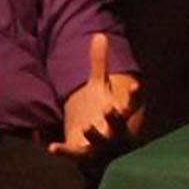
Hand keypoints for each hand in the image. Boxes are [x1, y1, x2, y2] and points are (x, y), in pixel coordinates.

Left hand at [49, 33, 142, 161]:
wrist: (99, 149)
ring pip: (98, 141)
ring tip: (87, 126)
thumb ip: (99, 64)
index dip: (134, 96)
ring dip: (93, 134)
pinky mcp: (82, 154)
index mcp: (120, 113)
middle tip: (111, 110)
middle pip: (118, 125)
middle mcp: (113, 131)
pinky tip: (51, 147)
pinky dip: (63, 151)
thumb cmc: (100, 111)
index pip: (131, 104)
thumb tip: (99, 35)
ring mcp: (99, 145)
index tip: (137, 86)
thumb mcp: (99, 86)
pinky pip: (73, 154)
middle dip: (115, 118)